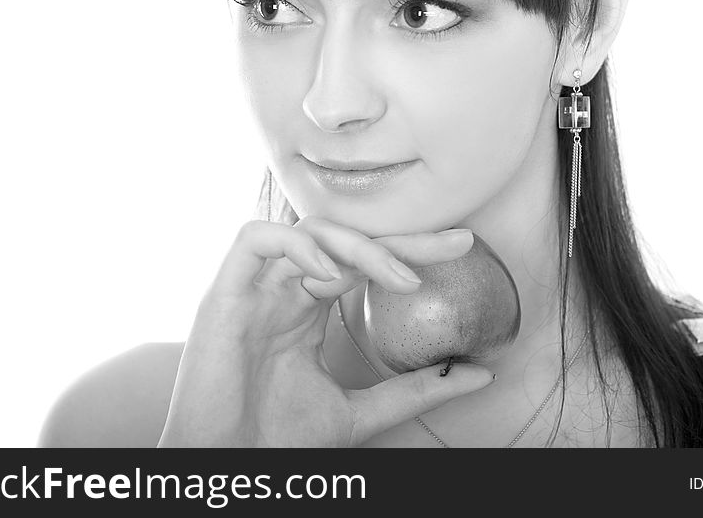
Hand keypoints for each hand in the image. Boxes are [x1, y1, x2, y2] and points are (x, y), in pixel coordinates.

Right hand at [157, 216, 493, 447]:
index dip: (408, 248)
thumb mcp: (362, 412)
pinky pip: (253, 240)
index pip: (361, 261)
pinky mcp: (223, 296)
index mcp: (306, 309)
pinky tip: (331, 272)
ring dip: (355, 245)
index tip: (460, 248)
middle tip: (451, 246)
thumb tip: (479, 373)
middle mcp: (281, 291)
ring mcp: (253, 290)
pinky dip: (296, 245)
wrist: (228, 471)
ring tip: (396, 275)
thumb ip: (415, 389)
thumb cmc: (278, 443)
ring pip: (304, 231)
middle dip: (397, 238)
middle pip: (341, 239)